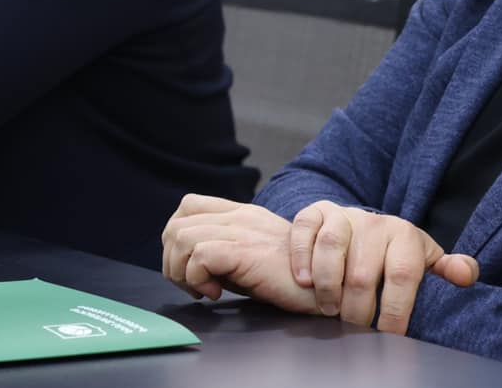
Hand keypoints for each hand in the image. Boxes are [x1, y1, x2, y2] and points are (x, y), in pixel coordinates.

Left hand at [162, 194, 319, 313]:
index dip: (176, 237)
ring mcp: (242, 231)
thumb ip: (224, 255)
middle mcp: (239, 216)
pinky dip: (197, 278)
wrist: (329, 288)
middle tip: (192, 286)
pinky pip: (199, 255)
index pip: (189, 206)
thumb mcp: (253, 261)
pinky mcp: (245, 251)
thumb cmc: (293, 281)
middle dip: (172, 260)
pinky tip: (216, 294)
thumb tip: (191, 270)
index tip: (189, 268)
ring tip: (204, 290)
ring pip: (181, 236)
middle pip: (177, 223)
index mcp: (241, 214)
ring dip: (181, 271)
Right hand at [286, 200, 477, 331]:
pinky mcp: (315, 212)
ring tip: (330, 310)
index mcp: (405, 234)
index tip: (390, 337)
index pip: (403, 275)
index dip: (396, 311)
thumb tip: (467, 275)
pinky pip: (305, 229)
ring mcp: (342, 214)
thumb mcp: (420, 260)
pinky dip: (303, 257)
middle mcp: (374, 220)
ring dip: (329, 287)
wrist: (350, 231)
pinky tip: (305, 280)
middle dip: (357, 310)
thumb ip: (445, 269)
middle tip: (355, 330)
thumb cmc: (389, 255)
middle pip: (363, 272)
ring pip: (332, 249)